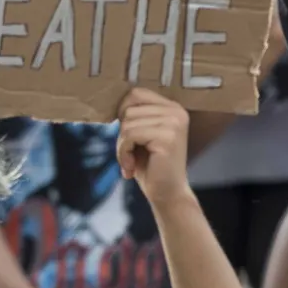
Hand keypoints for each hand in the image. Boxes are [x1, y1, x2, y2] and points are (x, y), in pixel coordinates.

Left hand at [117, 88, 191, 207]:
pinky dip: (123, 153)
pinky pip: (130, 135)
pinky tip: (131, 167)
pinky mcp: (167, 138)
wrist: (167, 194)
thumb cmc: (151, 166)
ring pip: (127, 123)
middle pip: (129, 109)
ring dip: (122, 146)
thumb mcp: (142, 134)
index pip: (136, 93)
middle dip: (122, 134)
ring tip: (131, 161)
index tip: (128, 137)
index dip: (123, 113)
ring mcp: (174, 123)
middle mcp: (177, 111)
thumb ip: (135, 115)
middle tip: (129, 154)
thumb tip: (110, 98)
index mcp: (173, 107)